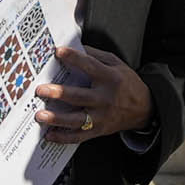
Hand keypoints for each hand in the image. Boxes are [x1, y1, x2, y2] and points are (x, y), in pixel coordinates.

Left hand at [35, 44, 151, 148]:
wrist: (144, 109)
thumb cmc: (127, 84)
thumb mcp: (117, 64)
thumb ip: (96, 56)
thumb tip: (74, 46)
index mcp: (110, 78)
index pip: (90, 66)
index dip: (74, 58)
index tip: (58, 52)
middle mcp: (105, 98)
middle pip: (79, 96)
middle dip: (59, 93)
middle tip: (41, 90)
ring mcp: (102, 116)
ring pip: (77, 119)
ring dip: (57, 118)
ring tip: (40, 115)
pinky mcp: (99, 130)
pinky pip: (79, 136)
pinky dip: (64, 138)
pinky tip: (49, 135)